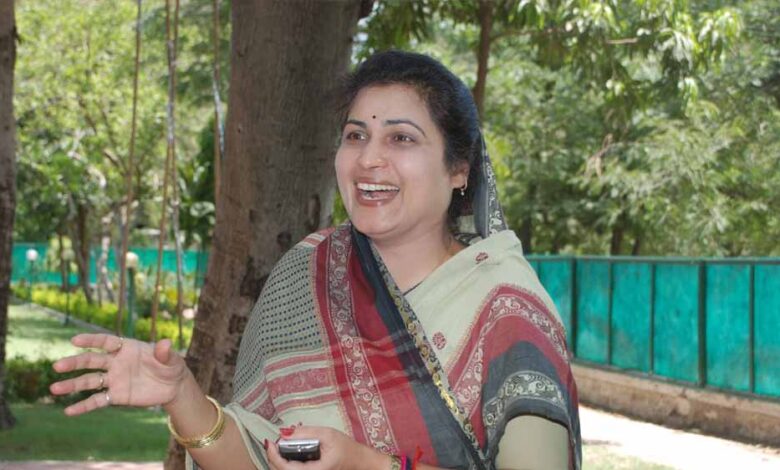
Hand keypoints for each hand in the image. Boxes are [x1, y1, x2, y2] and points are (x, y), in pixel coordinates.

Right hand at [50, 333, 188, 415]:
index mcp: (127, 348)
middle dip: (75, 363)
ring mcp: (114, 380)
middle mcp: (116, 363)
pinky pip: (97, 401)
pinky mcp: (116, 396)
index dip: (91, 340)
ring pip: (90, 381)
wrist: (173, 387)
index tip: (74, 340)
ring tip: (53, 389)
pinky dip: (83, 406)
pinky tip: (68, 411)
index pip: (106, 342)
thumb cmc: (171, 367)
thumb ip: (165, 353)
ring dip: (72, 385)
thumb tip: (165, 343)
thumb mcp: (172, 359)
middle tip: (57, 366)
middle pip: (92, 361)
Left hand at [265, 426, 386, 469]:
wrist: (359, 462)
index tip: (269, 442)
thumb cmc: (346, 449)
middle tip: (273, 441)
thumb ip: (306, 433)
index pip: (284, 467)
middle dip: (273, 456)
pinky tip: (289, 450)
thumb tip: (285, 432)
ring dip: (279, 458)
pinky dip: (286, 460)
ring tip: (280, 444)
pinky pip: (293, 469)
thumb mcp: (328, 434)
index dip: (273, 455)